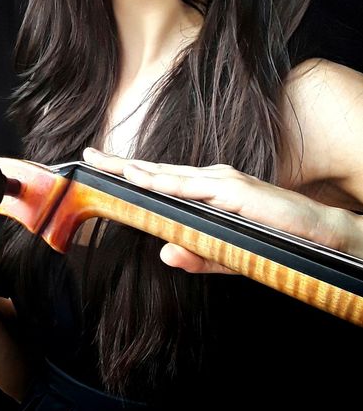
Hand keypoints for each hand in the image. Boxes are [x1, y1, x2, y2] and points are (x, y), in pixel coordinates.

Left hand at [82, 148, 351, 273]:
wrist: (321, 235)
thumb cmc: (276, 240)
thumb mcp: (231, 253)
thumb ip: (200, 254)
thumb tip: (165, 254)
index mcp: (208, 191)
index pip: (161, 181)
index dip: (129, 172)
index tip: (100, 166)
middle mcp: (212, 180)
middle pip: (157, 172)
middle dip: (121, 164)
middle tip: (89, 156)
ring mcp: (223, 182)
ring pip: (170, 176)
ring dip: (137, 170)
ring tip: (107, 165)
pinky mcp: (236, 191)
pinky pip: (194, 189)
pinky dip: (168, 185)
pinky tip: (146, 182)